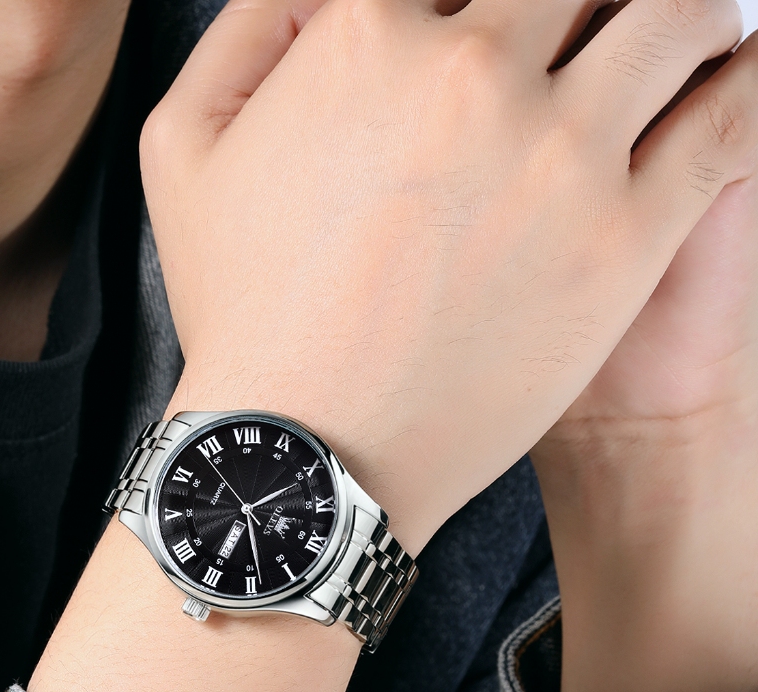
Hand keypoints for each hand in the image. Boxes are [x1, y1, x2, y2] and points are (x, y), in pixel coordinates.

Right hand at [31, 0, 757, 691]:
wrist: (302, 453)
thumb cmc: (239, 311)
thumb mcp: (183, 153)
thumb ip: (246, 30)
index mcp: (365, 33)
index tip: (502, 16)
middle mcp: (470, 72)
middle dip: (584, 0)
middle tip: (590, 25)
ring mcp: (558, 154)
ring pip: (679, 15)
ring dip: (689, 13)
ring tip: (691, 29)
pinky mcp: (621, 240)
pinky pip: (730, 119)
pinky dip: (743, 82)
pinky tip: (735, 78)